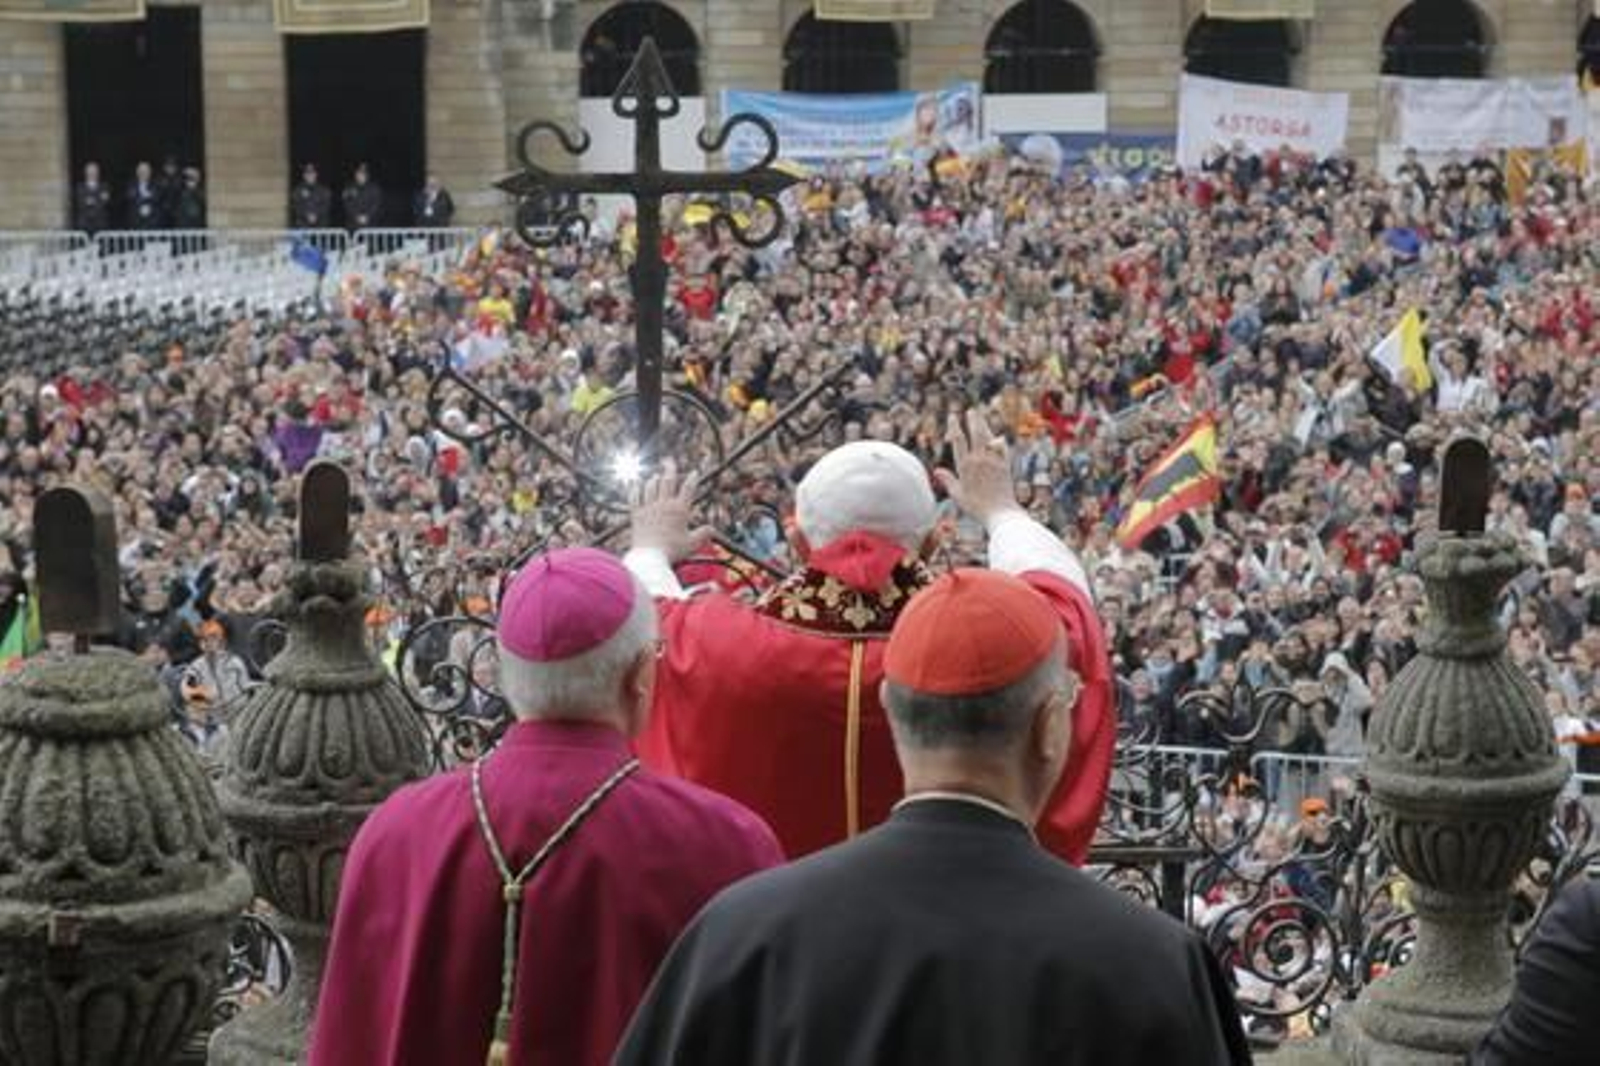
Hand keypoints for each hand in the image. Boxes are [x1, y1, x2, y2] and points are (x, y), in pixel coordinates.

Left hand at [630, 465, 710, 563]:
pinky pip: (634, 496)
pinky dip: (635, 489)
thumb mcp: (693, 544)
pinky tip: (635, 484)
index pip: (688, 488)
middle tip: (669, 461)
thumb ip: (704, 534)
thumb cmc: (672, 551)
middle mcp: (664, 505)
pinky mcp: (636, 514)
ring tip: (656, 475)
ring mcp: (649, 508)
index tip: (694, 472)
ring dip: (654, 479)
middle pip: (667, 480)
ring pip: (651, 486)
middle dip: (670, 468)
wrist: (650, 557)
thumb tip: (712, 529)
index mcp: (679, 510)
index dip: (692, 478)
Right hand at [935, 410, 1023, 526]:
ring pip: (988, 438)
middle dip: (973, 420)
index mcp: (965, 466)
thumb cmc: (977, 508)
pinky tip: (996, 437)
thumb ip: (948, 480)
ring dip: (985, 426)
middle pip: (976, 433)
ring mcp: (994, 461)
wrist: (1000, 513)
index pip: (958, 440)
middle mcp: (979, 460)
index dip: (955, 426)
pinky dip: (998, 440)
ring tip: (981, 419)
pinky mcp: (1005, 465)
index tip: (953, 416)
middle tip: (971, 411)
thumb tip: (936, 470)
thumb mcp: (958, 495)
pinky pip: (1001, 447)